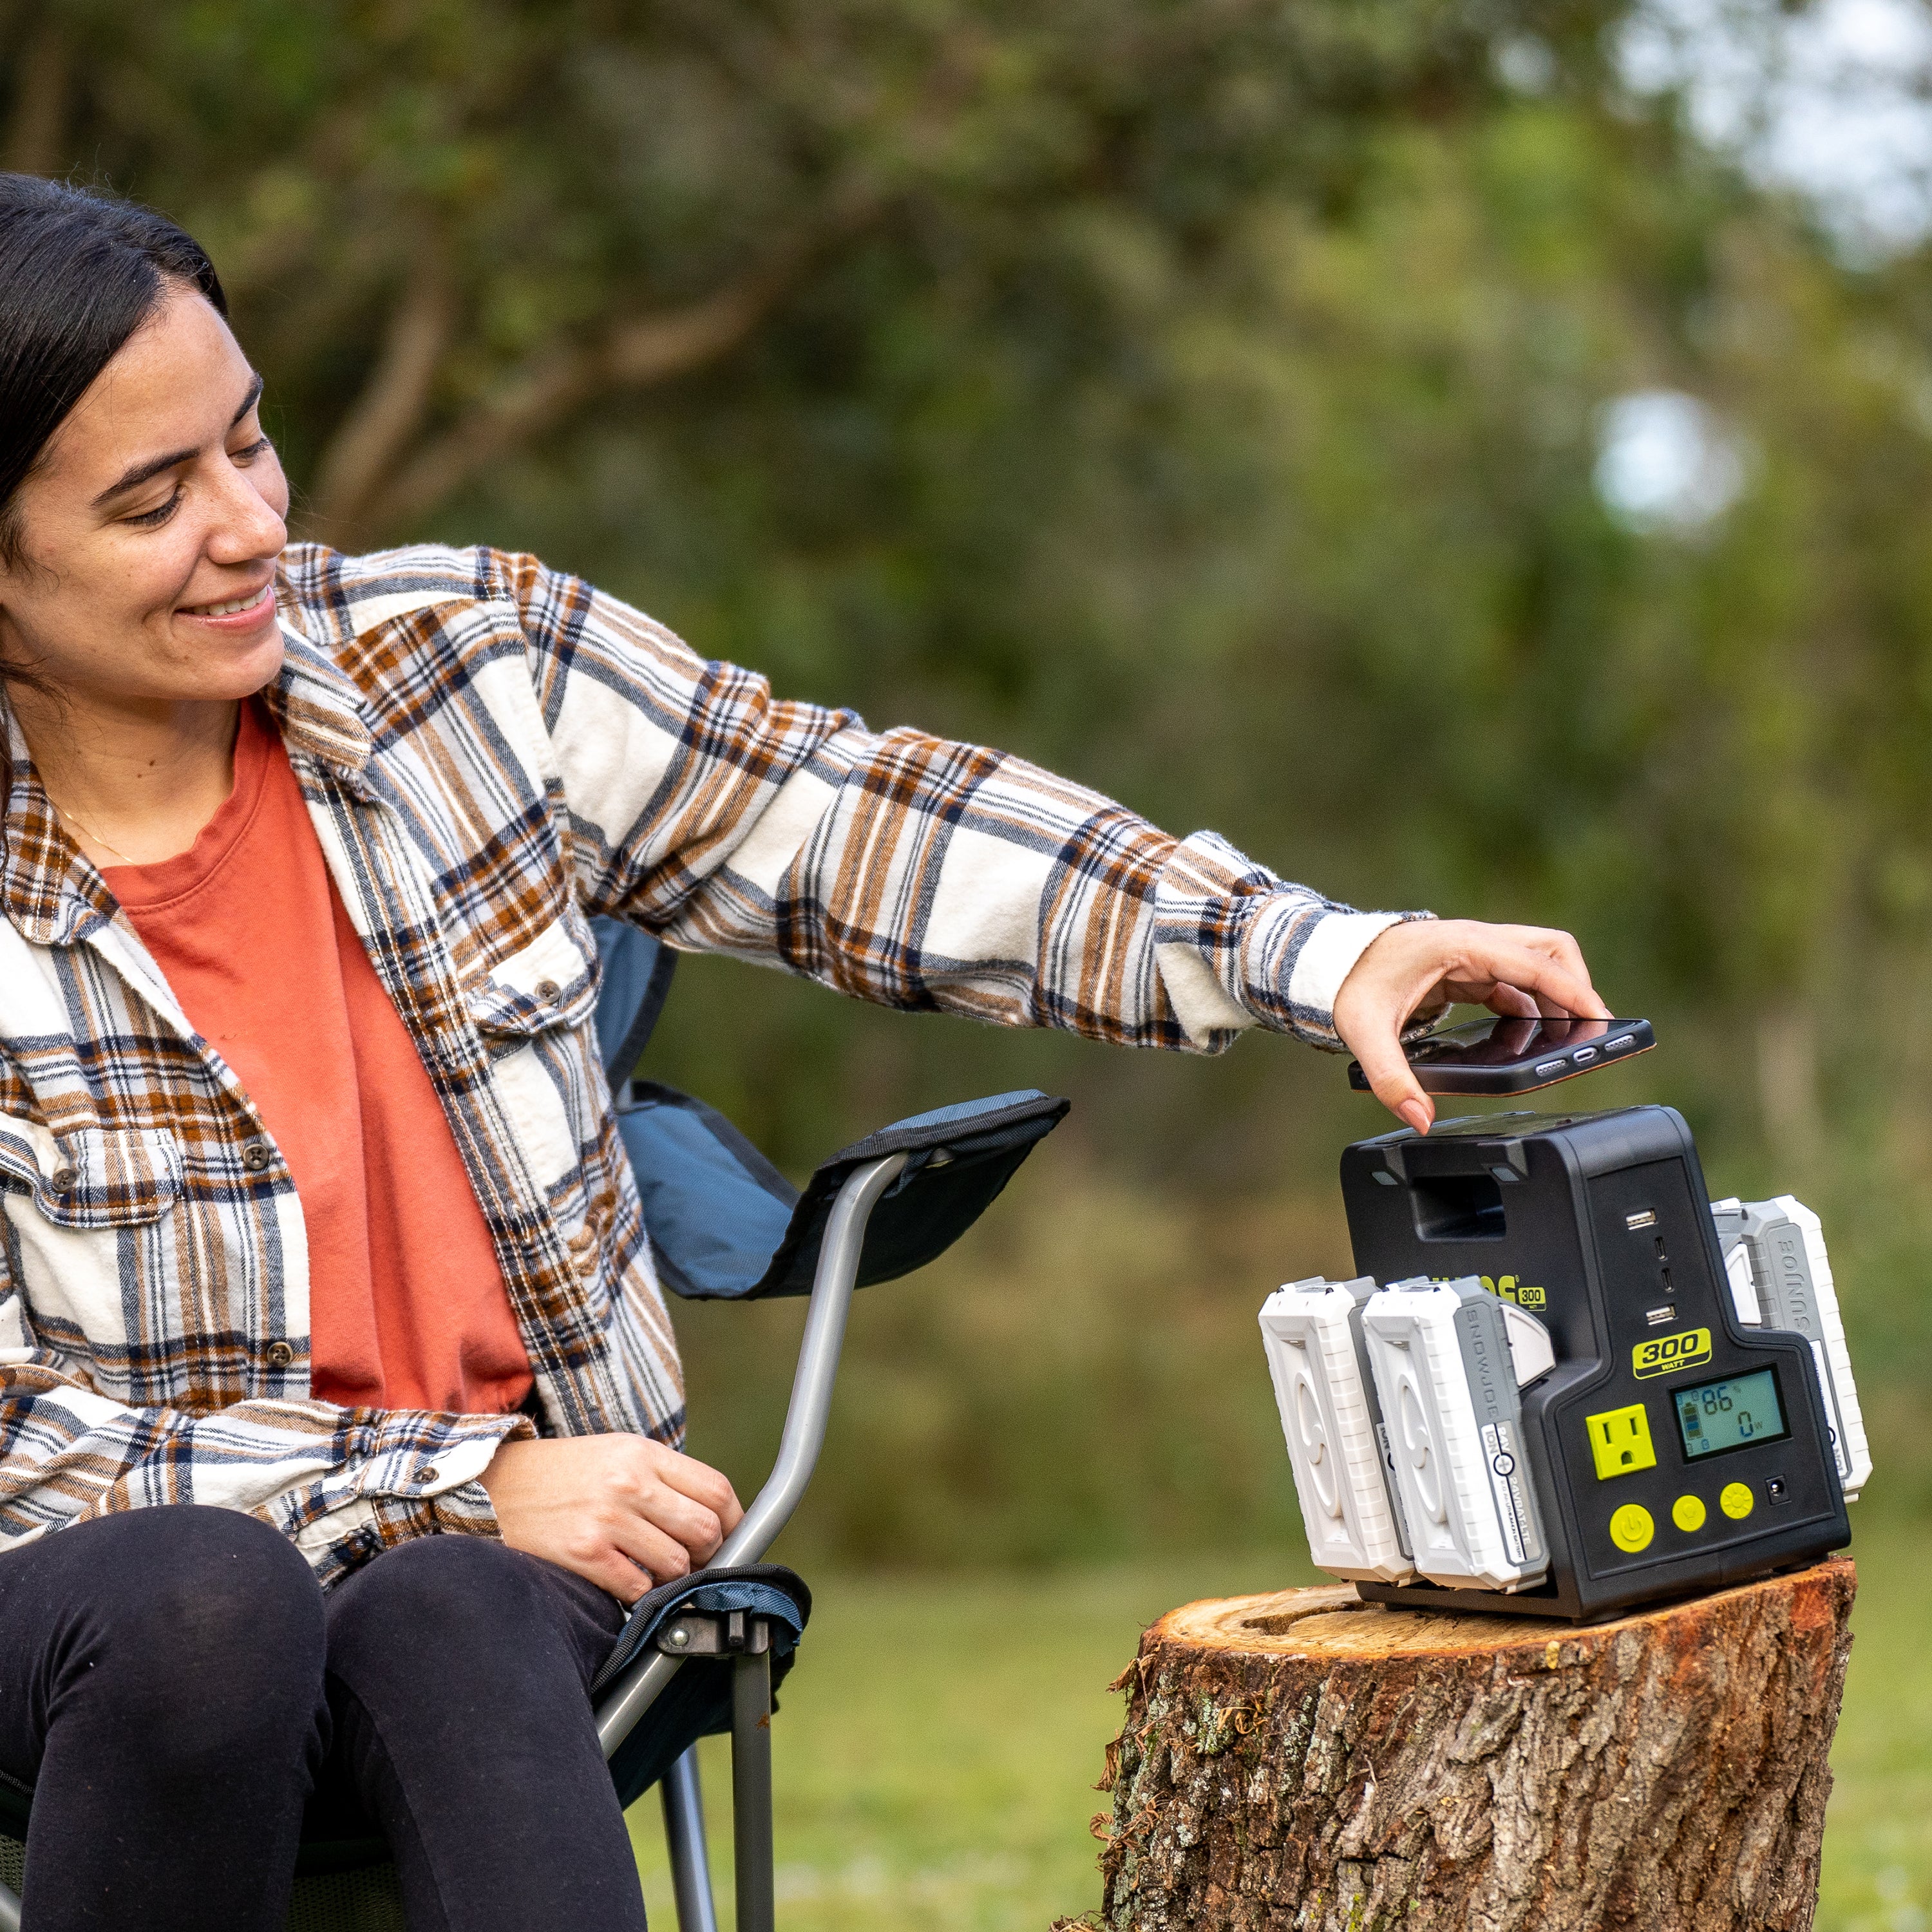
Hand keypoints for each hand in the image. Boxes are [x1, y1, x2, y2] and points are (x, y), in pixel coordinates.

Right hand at [478, 1434, 743, 1603]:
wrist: (494, 1486)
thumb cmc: (563, 1474)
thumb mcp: (617, 1454)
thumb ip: (662, 1478)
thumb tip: (712, 1518)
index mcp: (643, 1454)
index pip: (715, 1489)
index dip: (733, 1520)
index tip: (730, 1536)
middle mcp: (630, 1482)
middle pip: (704, 1529)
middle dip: (709, 1553)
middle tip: (694, 1561)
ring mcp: (607, 1519)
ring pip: (676, 1563)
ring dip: (675, 1578)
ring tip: (658, 1574)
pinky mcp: (584, 1553)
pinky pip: (638, 1587)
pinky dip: (641, 1594)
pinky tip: (628, 1583)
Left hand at [1333, 918, 1607, 1135]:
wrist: (1328, 960)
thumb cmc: (1348, 983)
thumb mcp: (1365, 1033)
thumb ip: (1392, 1079)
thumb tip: (1418, 1118)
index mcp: (1460, 947)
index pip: (1535, 963)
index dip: (1573, 992)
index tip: (1602, 1019)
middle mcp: (1475, 942)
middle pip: (1551, 953)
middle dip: (1575, 989)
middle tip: (1589, 1033)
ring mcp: (1475, 952)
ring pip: (1538, 965)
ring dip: (1555, 998)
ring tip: (1564, 1042)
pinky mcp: (1469, 967)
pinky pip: (1515, 981)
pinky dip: (1530, 1006)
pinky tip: (1526, 1038)